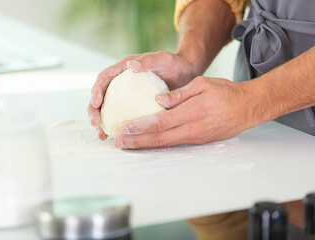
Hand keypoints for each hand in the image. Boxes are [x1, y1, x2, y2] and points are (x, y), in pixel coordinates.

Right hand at [88, 51, 197, 139]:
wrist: (185, 74)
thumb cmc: (174, 64)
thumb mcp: (163, 59)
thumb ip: (148, 61)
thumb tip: (129, 64)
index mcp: (123, 69)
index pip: (104, 78)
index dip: (96, 90)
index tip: (96, 103)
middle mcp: (121, 83)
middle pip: (101, 96)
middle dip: (94, 111)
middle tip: (95, 124)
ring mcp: (126, 96)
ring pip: (108, 110)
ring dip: (102, 123)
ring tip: (102, 136)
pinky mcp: (133, 107)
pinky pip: (122, 118)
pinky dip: (117, 128)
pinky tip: (118, 139)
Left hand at [114, 76, 256, 148]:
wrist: (247, 108)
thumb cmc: (225, 92)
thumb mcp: (203, 84)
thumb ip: (179, 94)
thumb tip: (157, 101)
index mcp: (192, 113)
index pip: (160, 123)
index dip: (141, 127)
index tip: (124, 128)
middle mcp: (192, 129)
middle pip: (159, 139)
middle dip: (137, 142)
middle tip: (119, 144)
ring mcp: (195, 137)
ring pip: (165, 144)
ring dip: (145, 146)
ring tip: (127, 146)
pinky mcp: (198, 140)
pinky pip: (174, 144)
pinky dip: (157, 144)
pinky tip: (147, 143)